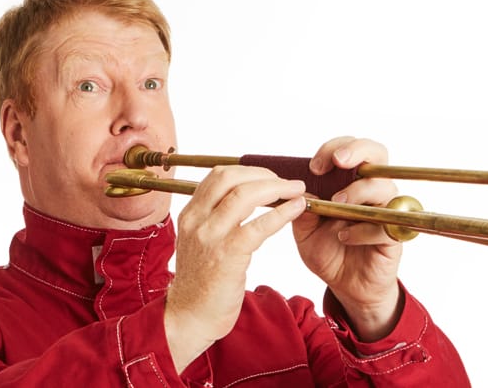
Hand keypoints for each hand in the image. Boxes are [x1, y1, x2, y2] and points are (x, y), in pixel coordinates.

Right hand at [165, 166, 305, 372]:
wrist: (189, 317)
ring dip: (277, 188)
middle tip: (287, 182)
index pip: (218, 175)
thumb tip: (244, 197)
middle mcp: (196, 220)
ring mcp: (210, 236)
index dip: (249, 170)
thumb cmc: (201, 283)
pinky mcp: (227, 255)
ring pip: (245, 195)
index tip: (270, 176)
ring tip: (297, 191)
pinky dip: (281, 213)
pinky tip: (296, 210)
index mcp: (190, 214)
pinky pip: (258, 225)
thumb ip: (214, 219)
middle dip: (264, 174)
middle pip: (231, 177)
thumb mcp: (200, 242)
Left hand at [293, 137, 403, 340]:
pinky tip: (345, 237)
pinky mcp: (393, 237)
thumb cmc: (329, 251)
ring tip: (337, 206)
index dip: (334, 148)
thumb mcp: (305, 229)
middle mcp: (372, 191)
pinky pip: (384, 225)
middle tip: (338, 162)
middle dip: (357, 151)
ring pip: (384, 188)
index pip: (351, 148)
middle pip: (378, 154)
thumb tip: (296, 191)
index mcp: (350, 182)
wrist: (346, 285)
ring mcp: (386, 212)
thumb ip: (301, 209)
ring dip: (358, 192)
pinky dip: (362, 230)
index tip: (314, 166)